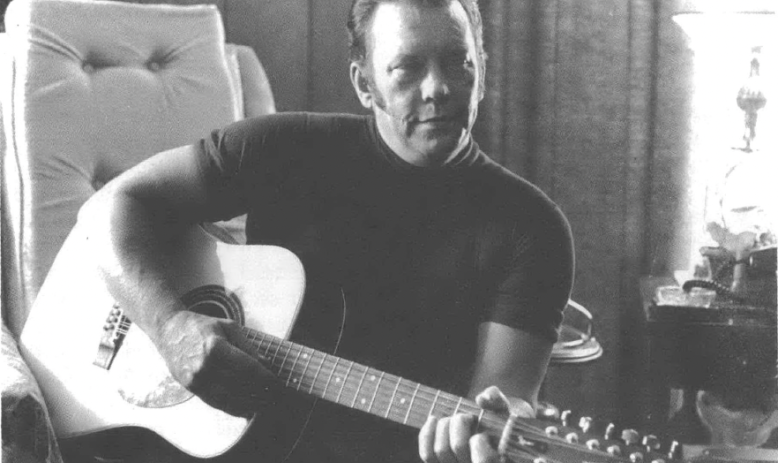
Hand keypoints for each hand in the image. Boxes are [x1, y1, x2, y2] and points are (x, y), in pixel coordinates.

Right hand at [152, 310, 278, 416]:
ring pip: (229, 398)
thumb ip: (248, 346)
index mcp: (215, 348)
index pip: (247, 368)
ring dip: (250, 404)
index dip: (265, 378)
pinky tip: (248, 409)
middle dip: (261, 392)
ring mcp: (196, 380)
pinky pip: (216, 403)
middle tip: (276, 395)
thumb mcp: (229, 327)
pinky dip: (234, 408)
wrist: (169, 331)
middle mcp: (204, 367)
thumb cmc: (202, 326)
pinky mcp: (192, 388)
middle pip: (240, 385)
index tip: (278, 382)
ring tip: (266, 404)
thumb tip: (267, 364)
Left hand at [418, 386, 533, 462]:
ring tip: (456, 420)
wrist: (493, 433)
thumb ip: (498, 401)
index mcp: (498, 460)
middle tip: (469, 417)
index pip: (484, 460)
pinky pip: (427, 454)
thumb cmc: (504, 422)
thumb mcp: (508, 410)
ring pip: (440, 450)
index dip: (479, 441)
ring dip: (445, 425)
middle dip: (460, 422)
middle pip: (458, 447)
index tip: (482, 431)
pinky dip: (428, 433)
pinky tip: (434, 419)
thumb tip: (482, 399)